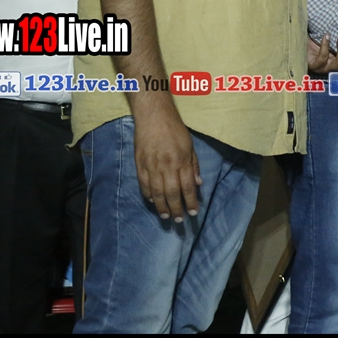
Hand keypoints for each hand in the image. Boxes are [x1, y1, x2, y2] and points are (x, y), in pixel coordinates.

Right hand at [133, 100, 200, 221]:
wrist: (153, 116)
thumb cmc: (175, 129)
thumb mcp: (190, 145)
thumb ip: (194, 165)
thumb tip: (198, 184)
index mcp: (182, 160)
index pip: (187, 187)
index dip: (191, 202)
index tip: (194, 213)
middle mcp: (167, 166)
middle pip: (172, 193)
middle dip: (176, 209)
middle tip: (179, 221)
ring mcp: (151, 166)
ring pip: (157, 192)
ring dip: (162, 206)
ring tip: (166, 216)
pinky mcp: (139, 164)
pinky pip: (143, 184)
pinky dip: (148, 195)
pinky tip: (153, 202)